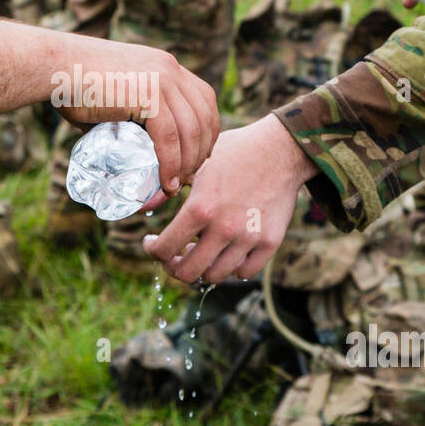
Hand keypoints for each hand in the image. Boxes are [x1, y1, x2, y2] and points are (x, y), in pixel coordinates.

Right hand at [57, 39, 219, 197]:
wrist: (54, 67)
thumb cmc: (73, 83)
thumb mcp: (115, 94)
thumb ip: (130, 116)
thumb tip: (128, 147)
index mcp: (166, 65)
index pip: (204, 98)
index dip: (208, 130)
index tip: (198, 155)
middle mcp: (169, 69)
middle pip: (205, 115)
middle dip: (202, 151)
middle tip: (188, 178)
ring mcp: (161, 80)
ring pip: (191, 130)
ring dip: (188, 163)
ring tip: (175, 187)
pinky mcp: (148, 94)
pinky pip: (169, 137)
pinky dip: (171, 164)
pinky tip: (166, 182)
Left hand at [143, 115, 317, 284]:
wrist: (280, 150)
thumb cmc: (235, 153)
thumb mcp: (196, 165)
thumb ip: (167, 190)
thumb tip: (143, 206)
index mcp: (200, 208)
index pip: (165, 250)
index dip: (152, 251)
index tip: (152, 244)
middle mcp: (224, 228)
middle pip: (188, 273)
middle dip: (174, 266)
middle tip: (174, 255)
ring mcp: (249, 238)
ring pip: (216, 275)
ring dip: (204, 267)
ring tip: (201, 250)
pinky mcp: (271, 242)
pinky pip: (245, 272)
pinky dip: (233, 267)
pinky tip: (226, 251)